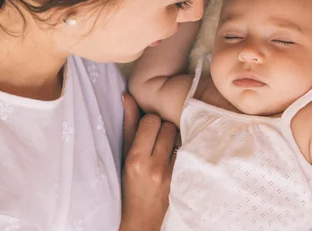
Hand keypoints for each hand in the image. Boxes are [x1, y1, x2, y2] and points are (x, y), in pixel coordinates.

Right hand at [120, 94, 176, 230]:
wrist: (142, 217)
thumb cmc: (129, 183)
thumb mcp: (124, 155)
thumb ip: (128, 125)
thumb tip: (127, 96)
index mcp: (135, 158)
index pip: (151, 120)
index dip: (150, 122)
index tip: (148, 129)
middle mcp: (154, 166)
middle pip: (168, 126)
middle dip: (163, 128)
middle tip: (158, 139)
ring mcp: (171, 173)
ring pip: (179, 136)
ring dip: (174, 137)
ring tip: (167, 147)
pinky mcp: (183, 178)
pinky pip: (187, 150)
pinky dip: (182, 149)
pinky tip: (176, 156)